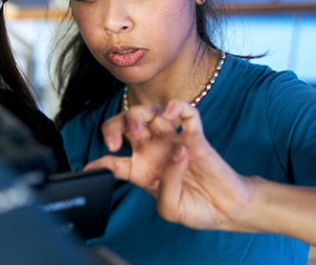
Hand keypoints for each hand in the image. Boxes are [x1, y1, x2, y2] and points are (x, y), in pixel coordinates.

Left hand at [84, 100, 254, 231]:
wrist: (225, 209)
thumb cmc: (196, 208)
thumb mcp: (170, 208)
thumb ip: (164, 186)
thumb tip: (173, 156)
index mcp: (141, 171)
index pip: (112, 161)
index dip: (98, 163)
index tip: (90, 169)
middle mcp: (153, 151)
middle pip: (126, 126)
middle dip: (115, 126)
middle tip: (118, 141)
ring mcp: (173, 140)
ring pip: (150, 112)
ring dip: (140, 113)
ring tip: (142, 128)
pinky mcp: (195, 136)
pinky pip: (185, 111)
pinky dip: (177, 106)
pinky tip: (171, 115)